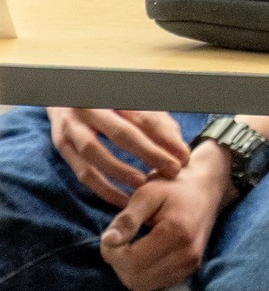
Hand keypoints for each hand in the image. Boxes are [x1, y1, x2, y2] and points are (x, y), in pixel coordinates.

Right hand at [48, 107, 189, 208]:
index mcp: (113, 93)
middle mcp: (91, 107)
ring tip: (144, 184)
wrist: (64, 91)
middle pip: (122, 133)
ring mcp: (73, 127)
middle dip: (150, 154)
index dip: (165, 138)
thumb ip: (155, 119)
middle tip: (172, 171)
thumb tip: (177, 145)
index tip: (183, 155)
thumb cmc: (108, 100)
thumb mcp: (132, 102)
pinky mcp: (62, 146)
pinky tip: (122, 198)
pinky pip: (83, 172)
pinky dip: (103, 188)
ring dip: (121, 172)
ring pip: (96, 153)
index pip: (144, 116)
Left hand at [100, 144, 233, 290]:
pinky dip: (142, 273)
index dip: (112, 254)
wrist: (207, 187)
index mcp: (177, 234)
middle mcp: (187, 255)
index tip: (109, 236)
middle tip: (118, 241)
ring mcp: (190, 265)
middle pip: (135, 279)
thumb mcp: (148, 193)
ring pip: (142, 286)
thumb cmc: (175, 185)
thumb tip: (107, 241)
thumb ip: (127, 218)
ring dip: (128, 270)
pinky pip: (153, 284)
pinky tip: (143, 252)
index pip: (131, 263)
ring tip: (131, 245)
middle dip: (118, 263)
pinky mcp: (189, 271)